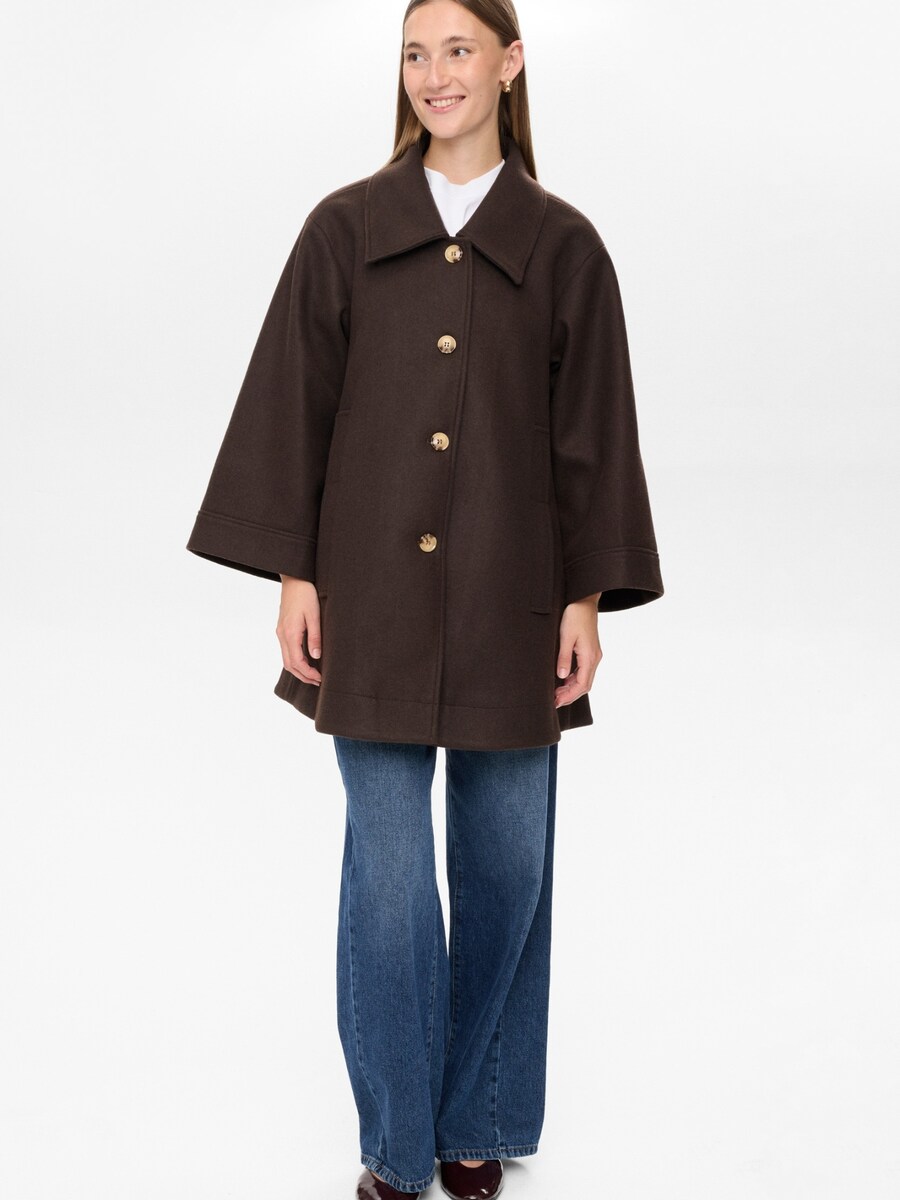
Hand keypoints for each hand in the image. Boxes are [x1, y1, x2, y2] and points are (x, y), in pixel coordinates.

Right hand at [276, 576, 321, 685]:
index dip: (308, 673)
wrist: (293, 579)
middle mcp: (282, 635)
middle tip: (318, 681)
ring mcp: (280, 632)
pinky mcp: (282, 628)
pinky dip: (295, 660)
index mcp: (290, 633)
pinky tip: (305, 661)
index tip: (320, 678)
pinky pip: (286, 650)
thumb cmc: (305, 594)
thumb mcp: (314, 615)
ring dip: (298, 669)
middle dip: (303, 676)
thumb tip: (316, 656)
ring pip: (286, 659)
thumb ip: (315, 636)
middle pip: (289, 665)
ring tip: (313, 674)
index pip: (297, 662)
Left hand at [554, 593, 602, 707]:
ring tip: (556, 693)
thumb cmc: (575, 615)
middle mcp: (594, 658)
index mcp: (589, 656)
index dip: (569, 696)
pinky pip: (583, 670)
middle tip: (554, 701)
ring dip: (571, 688)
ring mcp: (593, 655)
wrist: (584, 600)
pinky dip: (573, 678)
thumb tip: (560, 677)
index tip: (556, 702)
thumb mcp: (566, 637)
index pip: (582, 684)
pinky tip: (562, 680)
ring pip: (584, 678)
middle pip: (585, 684)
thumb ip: (563, 658)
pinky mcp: (589, 651)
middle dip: (570, 695)